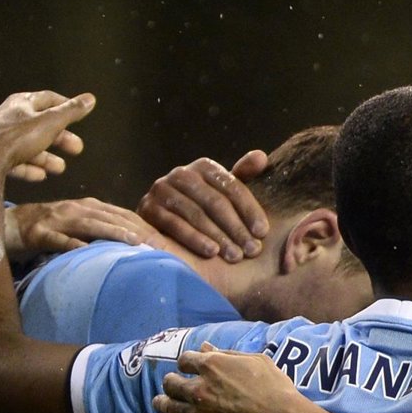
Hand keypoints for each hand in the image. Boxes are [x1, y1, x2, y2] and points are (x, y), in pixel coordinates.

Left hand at [0, 90, 93, 180]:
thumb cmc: (18, 137)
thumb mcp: (50, 123)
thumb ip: (71, 112)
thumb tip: (90, 98)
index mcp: (22, 103)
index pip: (48, 98)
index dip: (66, 105)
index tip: (80, 114)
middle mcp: (10, 116)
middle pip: (41, 125)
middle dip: (61, 137)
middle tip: (77, 148)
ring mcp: (0, 136)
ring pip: (29, 145)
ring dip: (47, 157)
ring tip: (60, 168)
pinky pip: (16, 160)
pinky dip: (30, 167)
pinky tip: (40, 176)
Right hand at [3, 198, 166, 261]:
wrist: (5, 226)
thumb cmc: (47, 229)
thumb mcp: (77, 228)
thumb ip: (100, 233)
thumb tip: (133, 249)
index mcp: (88, 207)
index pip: (123, 215)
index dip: (146, 226)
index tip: (167, 242)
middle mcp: (76, 209)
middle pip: (112, 217)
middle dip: (138, 230)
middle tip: (161, 246)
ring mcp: (56, 219)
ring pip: (90, 224)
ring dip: (114, 233)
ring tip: (135, 244)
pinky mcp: (38, 233)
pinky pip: (58, 240)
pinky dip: (73, 245)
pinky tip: (88, 253)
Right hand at [137, 151, 270, 260]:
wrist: (159, 219)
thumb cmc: (202, 207)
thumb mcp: (223, 192)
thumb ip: (243, 176)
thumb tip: (261, 156)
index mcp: (205, 166)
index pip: (233, 187)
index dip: (250, 210)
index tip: (263, 232)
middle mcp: (182, 173)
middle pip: (215, 202)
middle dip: (237, 228)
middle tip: (252, 250)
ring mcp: (162, 189)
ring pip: (196, 214)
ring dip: (218, 237)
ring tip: (235, 256)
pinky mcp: (148, 208)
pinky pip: (174, 225)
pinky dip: (194, 239)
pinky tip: (211, 252)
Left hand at [151, 342, 308, 412]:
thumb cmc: (274, 388)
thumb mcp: (255, 361)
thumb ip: (226, 354)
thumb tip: (204, 347)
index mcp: (212, 365)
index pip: (185, 360)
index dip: (186, 363)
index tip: (188, 367)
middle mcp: (199, 387)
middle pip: (171, 382)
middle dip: (171, 382)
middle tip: (173, 385)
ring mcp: (197, 411)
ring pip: (168, 405)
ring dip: (162, 402)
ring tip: (160, 402)